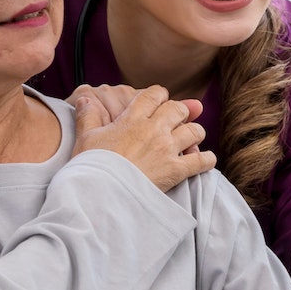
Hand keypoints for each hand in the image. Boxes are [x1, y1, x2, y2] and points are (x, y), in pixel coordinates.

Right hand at [73, 83, 212, 193]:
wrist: (100, 194)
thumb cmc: (91, 167)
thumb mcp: (85, 138)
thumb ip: (87, 116)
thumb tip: (84, 99)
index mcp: (133, 118)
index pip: (154, 95)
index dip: (159, 95)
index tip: (160, 100)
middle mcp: (153, 129)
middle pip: (178, 109)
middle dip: (180, 112)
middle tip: (177, 120)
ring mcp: (166, 149)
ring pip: (194, 131)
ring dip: (195, 133)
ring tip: (191, 139)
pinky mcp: (175, 170)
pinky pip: (201, 160)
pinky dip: (207, 159)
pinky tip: (206, 160)